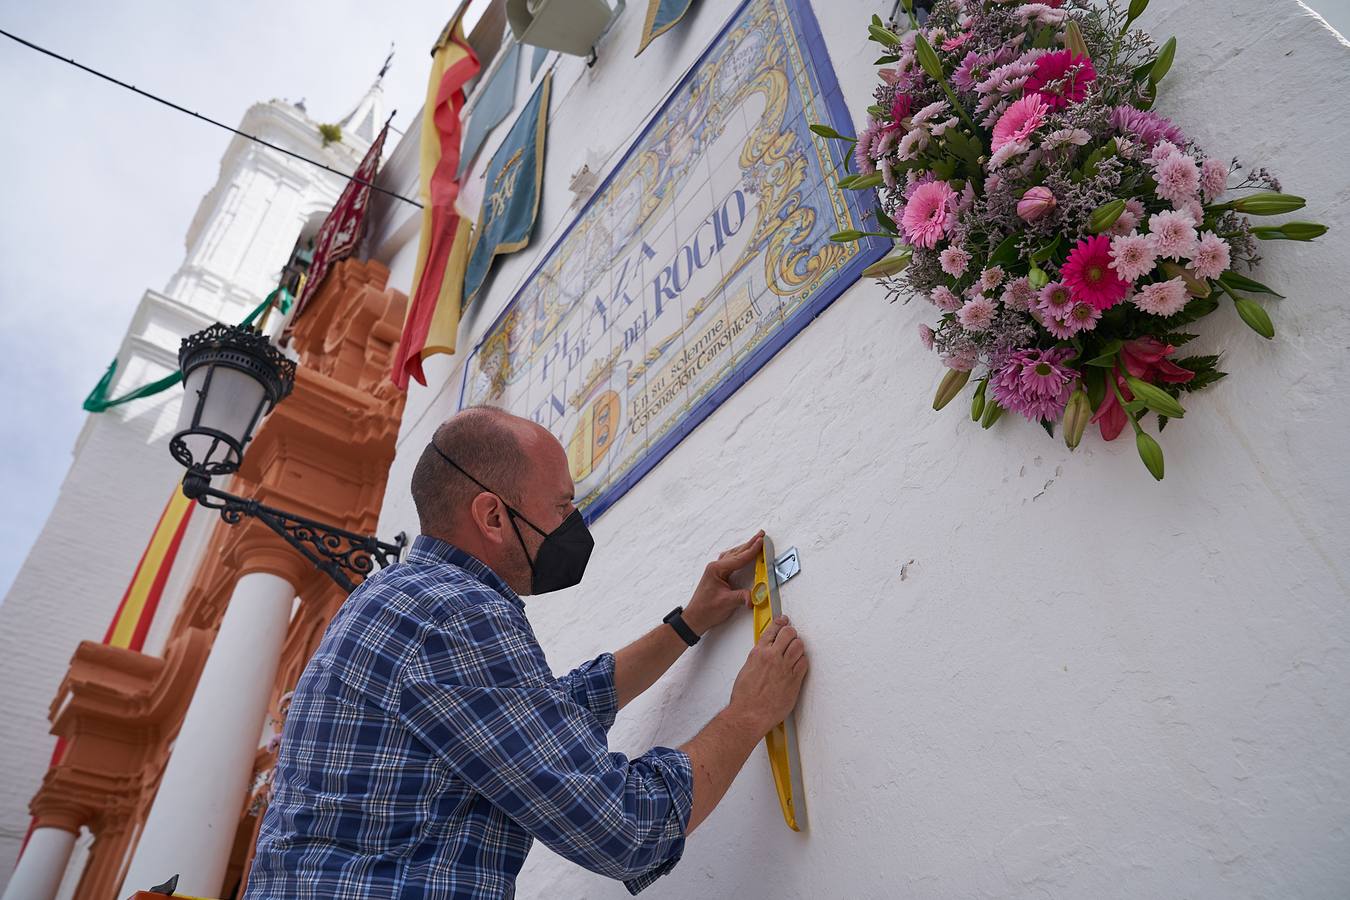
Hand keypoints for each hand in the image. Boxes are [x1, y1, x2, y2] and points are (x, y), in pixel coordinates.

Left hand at [682, 530, 764, 634]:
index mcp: (717, 570)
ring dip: (744, 548)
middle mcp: (715, 568)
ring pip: (733, 555)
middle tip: (761, 534)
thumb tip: (753, 596)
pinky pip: (730, 561)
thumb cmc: (705, 610)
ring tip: (754, 541)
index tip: (761, 542)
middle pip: (736, 553)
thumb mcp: (726, 603)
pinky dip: (739, 556)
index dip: (752, 550)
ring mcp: (716, 571)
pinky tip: (742, 554)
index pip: (739, 558)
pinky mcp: (718, 576)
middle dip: (750, 543)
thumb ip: (741, 597)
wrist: (694, 618)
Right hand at [729, 616, 807, 734]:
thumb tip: (765, 654)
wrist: (749, 714)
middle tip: (791, 638)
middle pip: (789, 633)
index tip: (784, 620)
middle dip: (791, 634)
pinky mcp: (794, 680)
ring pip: (799, 646)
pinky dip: (803, 661)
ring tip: (795, 652)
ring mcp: (785, 668)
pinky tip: (798, 665)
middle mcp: (772, 657)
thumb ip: (758, 659)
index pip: (772, 630)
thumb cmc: (744, 697)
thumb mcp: (746, 670)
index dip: (780, 622)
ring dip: (798, 647)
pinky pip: (804, 663)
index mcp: (758, 653)